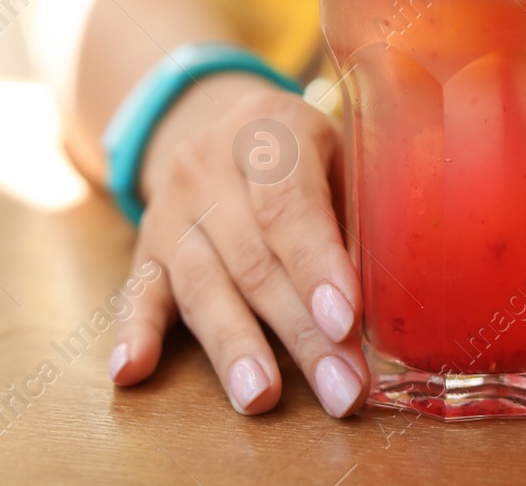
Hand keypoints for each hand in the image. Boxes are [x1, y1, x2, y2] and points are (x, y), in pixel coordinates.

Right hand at [107, 74, 367, 417]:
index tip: (345, 321)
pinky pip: (137, 292)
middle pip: (253, 260)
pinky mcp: (144, 249)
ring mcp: (169, 209)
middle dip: (301, 332)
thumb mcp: (342, 156)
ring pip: (202, 286)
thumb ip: (360, 215)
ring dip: (236, 350)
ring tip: (262, 399)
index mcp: (270, 129)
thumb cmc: (306, 155)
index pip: (288, 203)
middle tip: (341, 390)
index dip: (316, 264)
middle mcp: (208, 166)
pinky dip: (134, 334)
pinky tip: (131, 372)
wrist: (220, 126)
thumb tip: (394, 301)